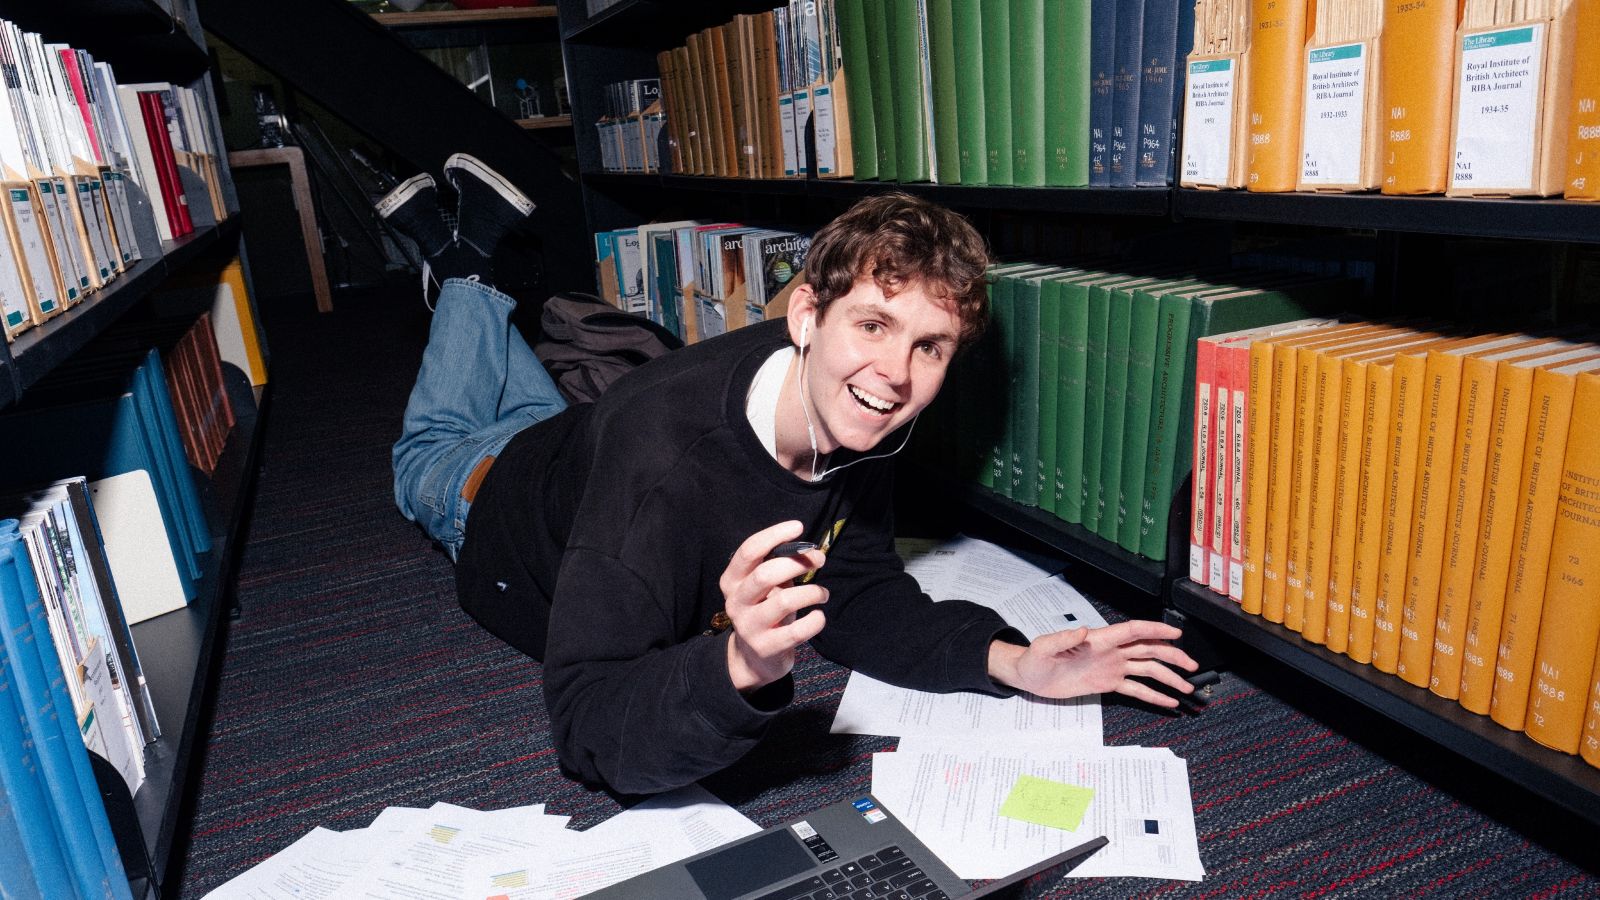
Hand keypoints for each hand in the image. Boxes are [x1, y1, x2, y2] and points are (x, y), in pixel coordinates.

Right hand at [719, 521, 828, 692]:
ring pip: (784, 601)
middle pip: (766, 574)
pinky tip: (819, 616)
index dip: (774, 535)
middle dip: (797, 562)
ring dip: (812, 592)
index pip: (749, 551)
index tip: (798, 527)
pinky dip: (814, 620)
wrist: (753, 659)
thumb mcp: (765, 588)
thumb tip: (808, 550)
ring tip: (823, 593)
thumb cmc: (764, 612)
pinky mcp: (766, 648)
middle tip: (819, 560)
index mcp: (732, 581)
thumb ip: (778, 568)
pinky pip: (797, 631)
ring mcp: (748, 627)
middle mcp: (736, 602)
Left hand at [987, 620, 1198, 708]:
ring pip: (1146, 669)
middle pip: (1147, 650)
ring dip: (1168, 677)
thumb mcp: (1044, 647)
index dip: (1155, 629)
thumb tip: (1083, 630)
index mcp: (1099, 640)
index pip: (1133, 631)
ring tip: (1187, 687)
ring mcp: (1111, 667)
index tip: (1176, 632)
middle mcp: (1110, 652)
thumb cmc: (1034, 659)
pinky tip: (1168, 702)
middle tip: (1191, 665)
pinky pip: (1135, 689)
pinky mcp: (1107, 683)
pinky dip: (1153, 695)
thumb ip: (1063, 639)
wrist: (1029, 676)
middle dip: (1171, 656)